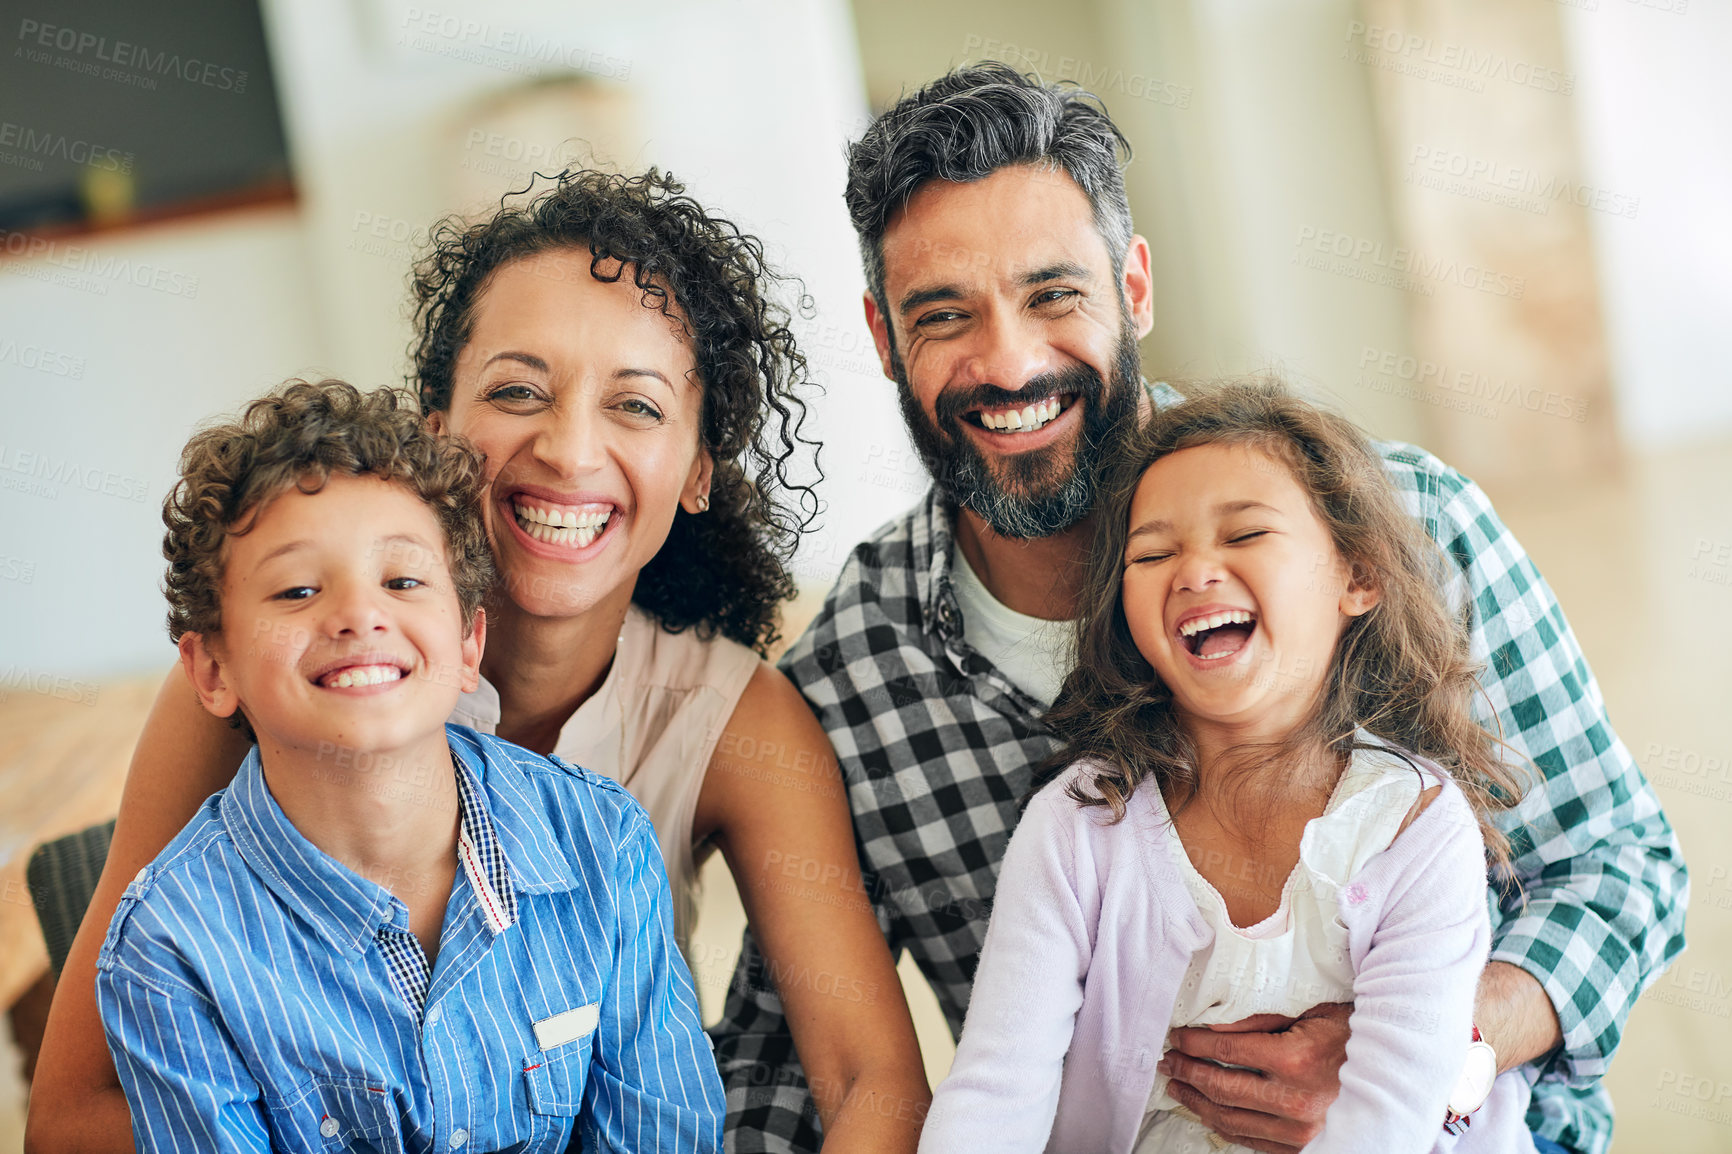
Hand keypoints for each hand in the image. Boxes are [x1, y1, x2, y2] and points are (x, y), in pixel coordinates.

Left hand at [1157, 1002, 1352, 1153]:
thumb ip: (1259, 1020)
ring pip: (1230, 1120)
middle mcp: (1295, 1101)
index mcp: (1295, 1060)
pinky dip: (1224, 1126)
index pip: (1225, 1051)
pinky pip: (1252, 1141)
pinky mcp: (1304, 1149)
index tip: (1175, 1037)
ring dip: (1196, 1102)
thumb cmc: (1354, 1036)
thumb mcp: (1311, 1013)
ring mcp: (1300, 1132)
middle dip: (1187, 1073)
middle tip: (1169, 1062)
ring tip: (1178, 1087)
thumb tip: (1211, 1026)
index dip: (1193, 1043)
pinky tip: (1209, 1112)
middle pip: (1221, 1088)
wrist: (1397, 1076)